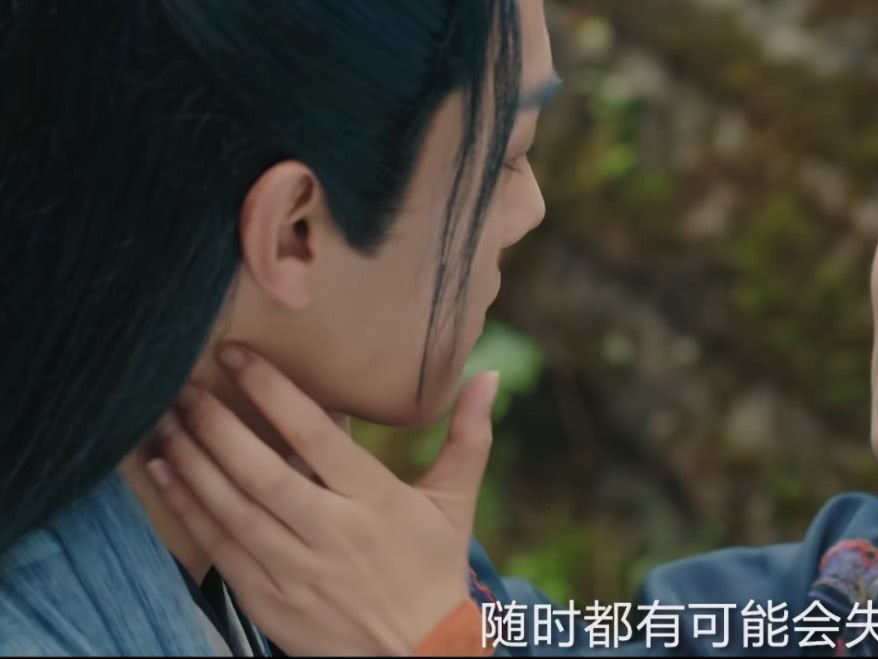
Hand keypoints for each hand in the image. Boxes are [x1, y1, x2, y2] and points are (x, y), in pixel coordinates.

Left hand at [145, 344, 498, 655]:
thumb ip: (468, 436)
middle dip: (218, 426)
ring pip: (232, 510)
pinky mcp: (269, 599)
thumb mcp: (455, 502)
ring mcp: (296, 571)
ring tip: (164, 422)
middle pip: (263, 474)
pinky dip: (187, 510)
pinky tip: (163, 475)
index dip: (273, 393)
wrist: (416, 654)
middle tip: (185, 386)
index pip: (317, 437)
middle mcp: (333, 535)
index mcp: (376, 502)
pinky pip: (219, 548)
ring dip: (192, 464)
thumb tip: (488, 376)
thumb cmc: (433, 568)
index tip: (237, 357)